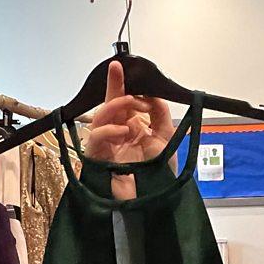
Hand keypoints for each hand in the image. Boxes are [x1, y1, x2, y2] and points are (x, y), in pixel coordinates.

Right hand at [85, 60, 175, 198]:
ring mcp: (107, 145)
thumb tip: (151, 93)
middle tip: (120, 73)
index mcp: (132, 127)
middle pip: (109, 104)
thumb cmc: (160, 173)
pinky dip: (109, 130)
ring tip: (135, 106)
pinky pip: (96, 137)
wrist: (155, 198)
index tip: (119, 66)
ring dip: (117, 106)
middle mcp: (118, 133)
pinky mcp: (98, 157)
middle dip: (113, 85)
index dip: (120, 83)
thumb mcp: (167, 137)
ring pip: (101, 116)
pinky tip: (124, 131)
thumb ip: (160, 113)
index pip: (124, 101)